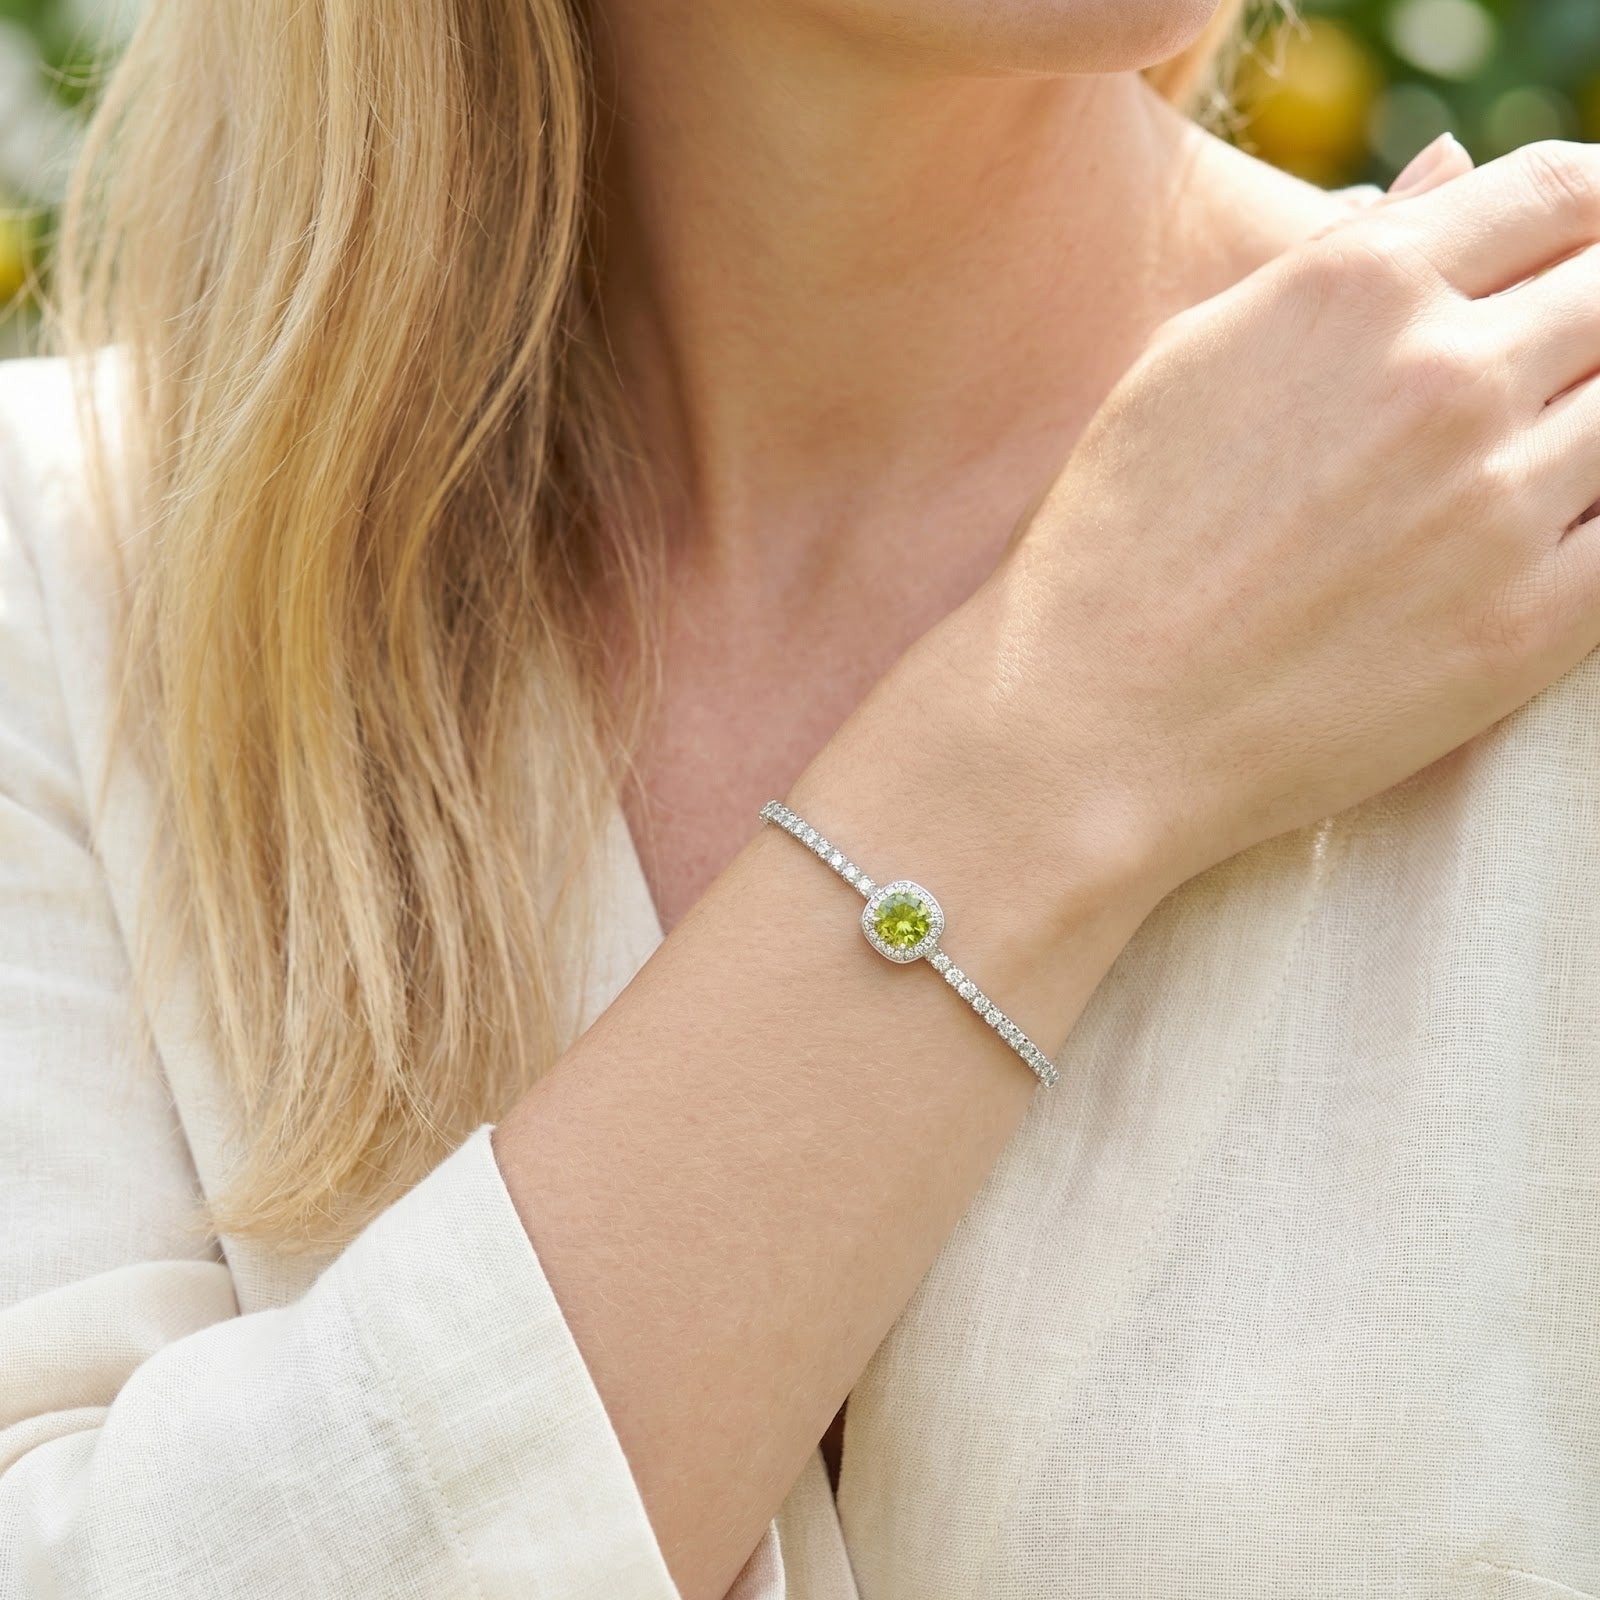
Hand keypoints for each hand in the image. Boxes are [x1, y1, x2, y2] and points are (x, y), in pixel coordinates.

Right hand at [945, 139, 1599, 900]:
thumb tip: (1448, 176)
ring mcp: (1499, 502)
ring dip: (1590, 425)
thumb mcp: (1191, 362)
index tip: (1564, 266)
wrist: (1091, 723)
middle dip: (1592, 321)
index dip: (1580, 220)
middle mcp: (1447, 375)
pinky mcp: (1531, 624)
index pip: (1557, 191)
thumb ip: (1335, 261)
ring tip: (1514, 471)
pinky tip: (1541, 538)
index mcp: (1357, 288)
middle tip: (1538, 380)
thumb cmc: (1114, 543)